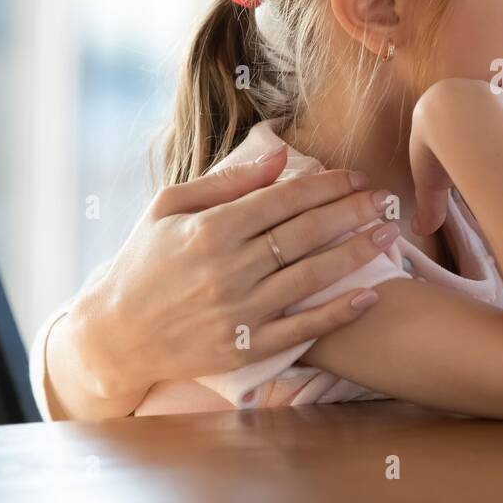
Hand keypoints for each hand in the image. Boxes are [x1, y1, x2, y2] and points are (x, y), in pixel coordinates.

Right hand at [71, 146, 395, 400]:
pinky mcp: (245, 348)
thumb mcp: (169, 207)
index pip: (284, 200)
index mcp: (211, 230)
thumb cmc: (143, 261)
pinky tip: (369, 296)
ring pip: (311, 278)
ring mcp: (239, 312)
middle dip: (353, 213)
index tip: (357, 177)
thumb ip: (227, 181)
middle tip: (386, 200)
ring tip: (389, 235)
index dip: (327, 186)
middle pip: (306, 235)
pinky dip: (337, 314)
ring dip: (356, 254)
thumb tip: (279, 154)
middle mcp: (229, 270)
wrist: (113, 335)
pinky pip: (301, 330)